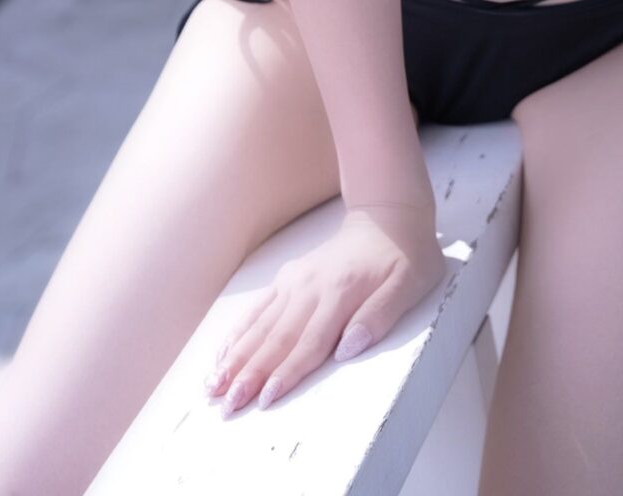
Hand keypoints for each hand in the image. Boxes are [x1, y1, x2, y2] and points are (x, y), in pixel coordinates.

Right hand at [204, 199, 445, 415]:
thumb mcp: (410, 285)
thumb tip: (348, 348)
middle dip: (250, 374)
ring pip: (261, 326)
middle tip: (227, 405)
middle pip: (277, 338)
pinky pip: (258, 309)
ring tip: (213, 386)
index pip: (309, 342)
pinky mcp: (287, 278)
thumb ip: (380, 315)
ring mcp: (295, 281)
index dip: (287, 373)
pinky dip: (238, 332)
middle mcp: (310, 287)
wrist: (388, 216)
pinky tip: (222, 354)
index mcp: (341, 292)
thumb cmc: (405, 256)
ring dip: (236, 357)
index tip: (265, 400)